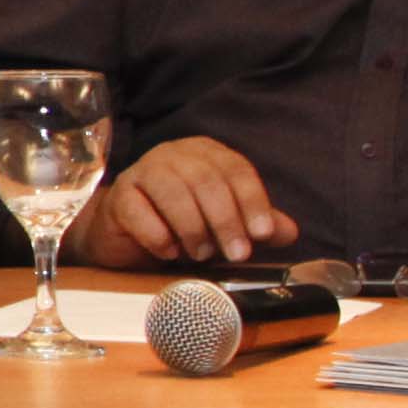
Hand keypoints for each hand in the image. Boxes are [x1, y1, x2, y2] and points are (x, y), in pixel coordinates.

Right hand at [74, 136, 293, 272]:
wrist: (127, 236)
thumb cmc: (180, 225)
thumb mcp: (225, 224)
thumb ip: (256, 224)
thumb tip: (288, 232)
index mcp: (205, 153)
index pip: (235, 169)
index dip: (252, 201)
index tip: (262, 234)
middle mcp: (174, 155)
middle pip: (206, 180)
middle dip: (226, 220)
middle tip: (237, 254)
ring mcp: (142, 172)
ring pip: (173, 192)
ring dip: (193, 229)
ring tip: (200, 255)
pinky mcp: (119, 196)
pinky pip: (139, 212)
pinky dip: (158, 236)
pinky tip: (169, 252)